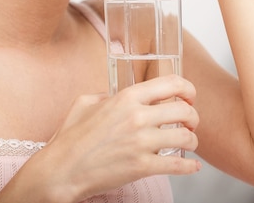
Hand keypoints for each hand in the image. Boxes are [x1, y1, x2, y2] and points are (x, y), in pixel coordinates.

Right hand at [42, 75, 199, 199]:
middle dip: (193, 117)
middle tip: (190, 123)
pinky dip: (190, 167)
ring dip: (192, 141)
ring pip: (186, 137)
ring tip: (188, 144)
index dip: (187, 89)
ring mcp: (141, 142)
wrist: (61, 170)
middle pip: (184, 110)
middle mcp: (137, 116)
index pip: (171, 83)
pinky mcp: (142, 166)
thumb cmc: (69, 138)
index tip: (189, 96)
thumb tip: (117, 97)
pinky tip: (192, 166)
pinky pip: (178, 165)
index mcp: (126, 97)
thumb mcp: (84, 103)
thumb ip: (106, 96)